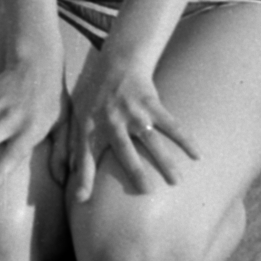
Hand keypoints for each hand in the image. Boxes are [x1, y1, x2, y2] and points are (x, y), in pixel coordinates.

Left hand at [70, 50, 198, 203]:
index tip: (82, 199)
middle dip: (135, 170)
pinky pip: (171, 124)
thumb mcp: (75, 115)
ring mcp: (134, 112)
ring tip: (176, 181)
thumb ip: (69, 146)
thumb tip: (63, 175)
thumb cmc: (94, 94)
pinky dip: (185, 139)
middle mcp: (112, 120)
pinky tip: (198, 154)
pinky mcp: (152, 104)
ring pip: (151, 140)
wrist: (117, 61)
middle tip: (146, 191)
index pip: (84, 156)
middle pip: (124, 150)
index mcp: (90, 126)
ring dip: (165, 160)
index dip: (83, 177)